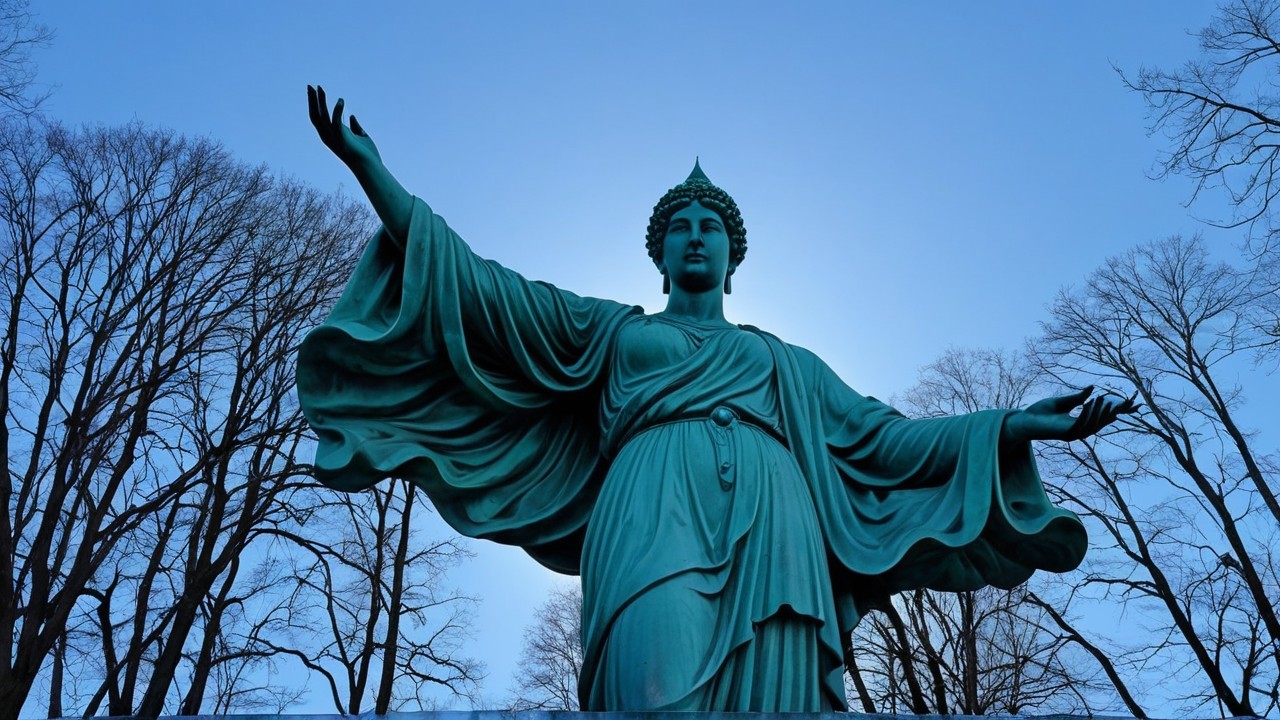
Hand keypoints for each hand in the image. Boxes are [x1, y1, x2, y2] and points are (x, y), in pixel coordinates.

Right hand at [308, 85, 381, 169]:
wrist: (371, 167)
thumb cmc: (367, 154)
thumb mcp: (360, 136)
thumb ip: (354, 126)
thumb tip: (352, 116)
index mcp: (331, 135)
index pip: (319, 117)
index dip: (316, 104)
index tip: (316, 91)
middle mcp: (328, 137)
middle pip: (316, 116)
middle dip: (313, 101)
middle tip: (311, 86)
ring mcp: (333, 138)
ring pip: (322, 117)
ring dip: (321, 102)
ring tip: (320, 88)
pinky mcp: (342, 138)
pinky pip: (336, 121)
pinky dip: (338, 110)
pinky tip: (341, 100)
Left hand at [1003, 386, 1139, 443]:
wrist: (1021, 421)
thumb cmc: (1038, 413)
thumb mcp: (1060, 402)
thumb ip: (1077, 398)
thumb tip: (1092, 388)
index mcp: (1078, 422)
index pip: (1101, 417)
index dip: (1117, 411)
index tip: (1132, 403)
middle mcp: (1078, 430)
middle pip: (1102, 423)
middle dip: (1115, 413)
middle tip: (1127, 403)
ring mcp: (1071, 433)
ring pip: (1093, 425)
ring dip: (1100, 413)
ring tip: (1106, 400)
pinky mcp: (1064, 433)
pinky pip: (1080, 424)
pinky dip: (1087, 414)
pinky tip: (1091, 404)